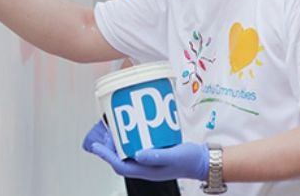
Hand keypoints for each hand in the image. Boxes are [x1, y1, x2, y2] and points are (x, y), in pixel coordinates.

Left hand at [82, 121, 208, 181]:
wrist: (203, 160)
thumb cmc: (190, 161)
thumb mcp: (173, 155)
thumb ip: (156, 155)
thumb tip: (137, 154)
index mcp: (147, 171)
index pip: (120, 166)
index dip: (106, 156)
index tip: (96, 146)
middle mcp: (146, 166)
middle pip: (121, 159)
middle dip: (110, 148)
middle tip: (105, 134)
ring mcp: (150, 159)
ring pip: (129, 152)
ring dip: (120, 142)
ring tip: (115, 129)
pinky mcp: (156, 151)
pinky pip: (139, 146)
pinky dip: (133, 137)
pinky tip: (134, 127)